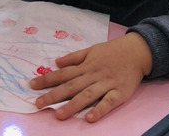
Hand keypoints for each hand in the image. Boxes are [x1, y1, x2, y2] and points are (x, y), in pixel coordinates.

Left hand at [30, 32, 152, 122]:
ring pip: (87, 95)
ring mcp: (106, 84)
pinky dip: (99, 110)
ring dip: (72, 105)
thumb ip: (74, 57)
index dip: (47, 79)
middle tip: (38, 103)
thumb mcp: (91, 49)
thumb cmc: (112, 51)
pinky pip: (108, 102)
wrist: (137, 51)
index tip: (32, 85)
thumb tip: (56, 62)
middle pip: (71, 86)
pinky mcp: (119, 93)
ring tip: (58, 115)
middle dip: (54, 95)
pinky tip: (89, 118)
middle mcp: (93, 74)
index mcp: (86, 65)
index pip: (63, 73)